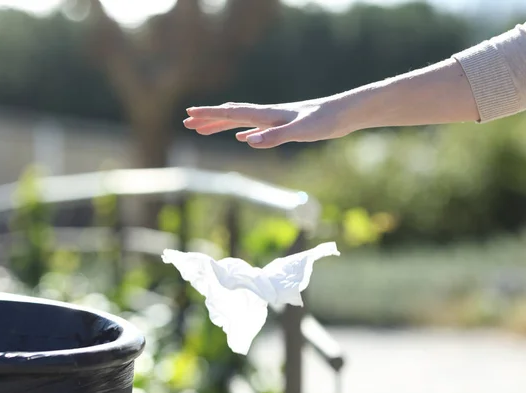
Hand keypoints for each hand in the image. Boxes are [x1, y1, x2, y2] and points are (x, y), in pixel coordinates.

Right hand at [183, 99, 352, 148]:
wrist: (344, 113)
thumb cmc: (325, 121)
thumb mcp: (300, 131)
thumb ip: (275, 136)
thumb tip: (247, 141)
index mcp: (266, 115)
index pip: (231, 113)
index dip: (208, 114)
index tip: (188, 114)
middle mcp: (267, 114)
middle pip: (230, 115)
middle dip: (208, 119)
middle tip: (186, 122)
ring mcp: (274, 120)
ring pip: (240, 121)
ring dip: (221, 125)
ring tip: (204, 130)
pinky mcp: (284, 126)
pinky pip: (256, 128)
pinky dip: (244, 131)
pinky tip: (243, 137)